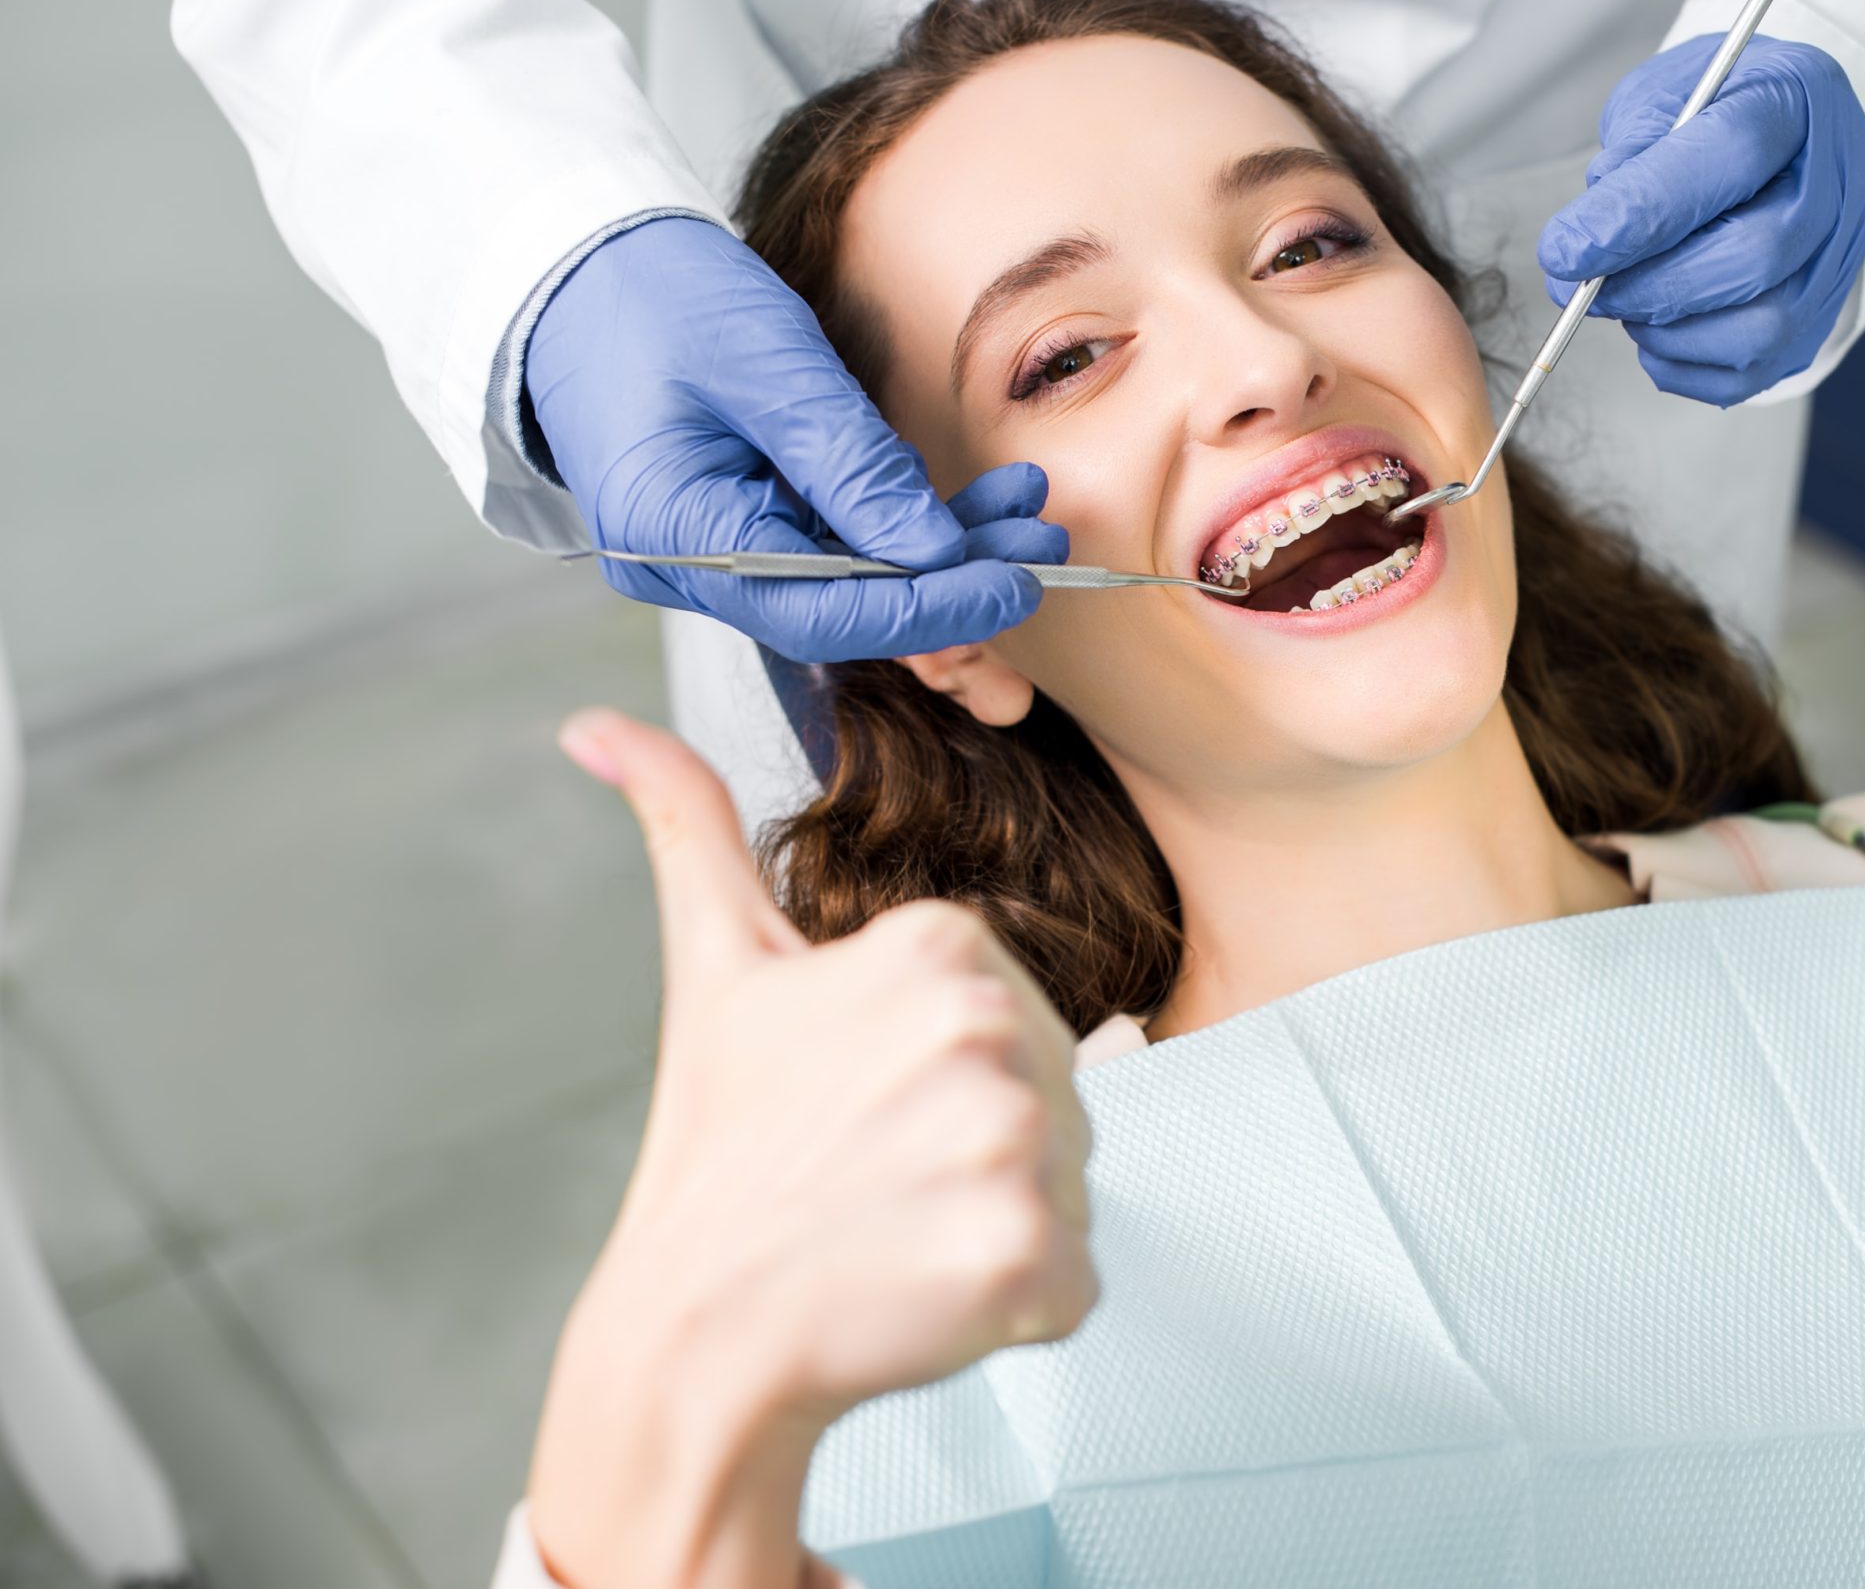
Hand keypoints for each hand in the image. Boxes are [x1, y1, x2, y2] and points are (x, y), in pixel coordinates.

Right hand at [527, 217, 1068, 661]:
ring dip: (937, 551)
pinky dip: (896, 526)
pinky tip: (968, 501)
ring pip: (844, 580)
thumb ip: (852, 463)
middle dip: (950, 581)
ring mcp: (706, 553)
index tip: (1017, 583)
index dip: (932, 607)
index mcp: (674, 535)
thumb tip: (938, 553)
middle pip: (842, 608)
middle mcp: (685, 566)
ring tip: (1026, 505)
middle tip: (1044, 541)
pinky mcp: (731, 526)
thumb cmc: (652, 292)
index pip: (826, 610)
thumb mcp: (769, 363)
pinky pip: (825, 547)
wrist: (574, 263)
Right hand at [528, 709, 1095, 1588]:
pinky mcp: (1033, 1257)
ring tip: (894, 1234)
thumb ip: (686, 824)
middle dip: (982, 1147)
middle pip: (1058, 1096)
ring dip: (998, 1225)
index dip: (943, 1073)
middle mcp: (990, 1026)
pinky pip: (1075, 1281)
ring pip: (1068, 1186)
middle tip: (875, 1177)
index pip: (1013, 1013)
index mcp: (940, 943)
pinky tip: (921, 1295)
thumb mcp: (714, 968)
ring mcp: (1015, 1145)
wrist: (694, 1329)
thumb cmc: (718, 1147)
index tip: (860, 1104)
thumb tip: (599, 725)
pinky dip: (1015, 1307)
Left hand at [1538, 33, 1864, 405]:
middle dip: (1650, 284)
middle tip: (1584, 287)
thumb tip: (1591, 234)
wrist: (1779, 141)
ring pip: (1761, 329)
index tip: (1563, 249)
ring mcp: (1838, 261)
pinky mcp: (1819, 322)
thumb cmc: (1714, 110)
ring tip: (1624, 301)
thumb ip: (1632, 150)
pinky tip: (1655, 326)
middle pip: (1756, 255)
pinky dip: (1681, 362)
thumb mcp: (1663, 92)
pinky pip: (1749, 372)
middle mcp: (1838, 184)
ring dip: (1668, 330)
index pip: (1732, 155)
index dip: (1640, 212)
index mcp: (1798, 97)